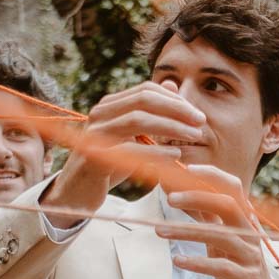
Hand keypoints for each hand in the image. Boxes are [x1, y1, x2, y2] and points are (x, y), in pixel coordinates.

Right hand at [42, 80, 202, 219]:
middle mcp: (100, 114)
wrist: (78, 193)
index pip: (146, 90)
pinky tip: (176, 155)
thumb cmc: (110, 164)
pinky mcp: (94, 157)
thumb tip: (172, 85)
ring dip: (171, 127)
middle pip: (143, 100)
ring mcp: (95, 134)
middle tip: (201, 123)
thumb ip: (151, 114)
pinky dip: (156, 151)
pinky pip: (130, 149)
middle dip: (177, 110)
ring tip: (193, 137)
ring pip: (137, 120)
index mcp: (110, 105)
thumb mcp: (133, 137)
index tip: (197, 115)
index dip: (175, 100)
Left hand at [160, 165, 274, 278]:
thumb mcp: (221, 236)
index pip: (232, 187)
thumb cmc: (236, 263)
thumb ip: (205, 215)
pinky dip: (198, 263)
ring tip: (160, 231)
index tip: (185, 170)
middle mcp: (250, 232)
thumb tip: (177, 191)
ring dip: (187, 232)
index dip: (211, 175)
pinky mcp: (247, 278)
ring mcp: (251, 255)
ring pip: (221, 236)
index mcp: (245, 218)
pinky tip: (178, 261)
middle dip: (198, 198)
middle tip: (169, 199)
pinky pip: (222, 267)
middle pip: (228, 205)